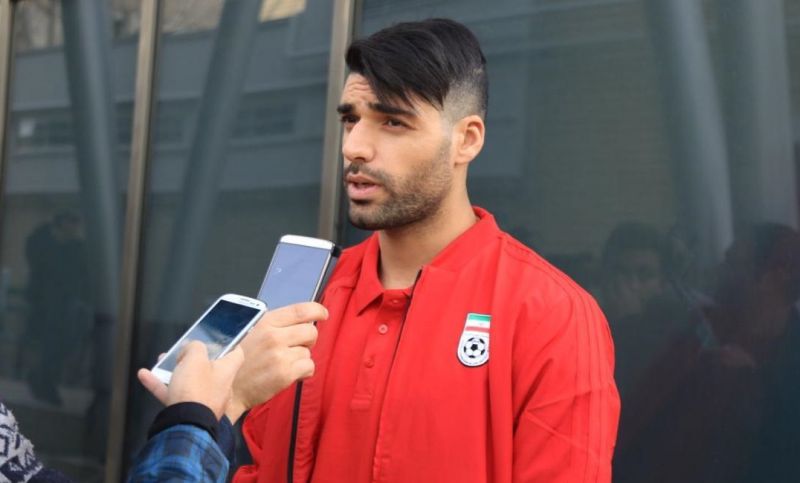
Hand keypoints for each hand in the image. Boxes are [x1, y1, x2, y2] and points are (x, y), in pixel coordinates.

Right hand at [137, 341, 243, 419]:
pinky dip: (161, 384)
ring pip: (189, 380)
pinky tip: (145, 375)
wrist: (185, 425)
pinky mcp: (189, 410)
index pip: (236, 354)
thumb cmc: (195, 388)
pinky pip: (175, 394)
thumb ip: (194, 347)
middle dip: (191, 358)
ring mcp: (203, 399)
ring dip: (173, 369)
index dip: (230, 344)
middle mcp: (219, 385)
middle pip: (208, 367)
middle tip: (180, 351)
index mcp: (227, 371)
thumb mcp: (195, 359)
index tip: (220, 339)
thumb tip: (192, 348)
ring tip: (161, 360)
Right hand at [226, 302, 326, 422]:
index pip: (300, 310)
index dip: (317, 310)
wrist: (228, 388)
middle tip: (297, 347)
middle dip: (308, 340)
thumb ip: (273, 326)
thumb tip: (299, 322)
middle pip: (311, 331)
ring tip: (284, 364)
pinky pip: (309, 367)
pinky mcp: (284, 374)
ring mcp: (280, 355)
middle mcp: (274, 336)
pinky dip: (303, 372)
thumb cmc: (238, 361)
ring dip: (301, 358)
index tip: (323, 314)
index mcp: (265, 322)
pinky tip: (288, 374)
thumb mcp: (251, 332)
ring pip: (308, 352)